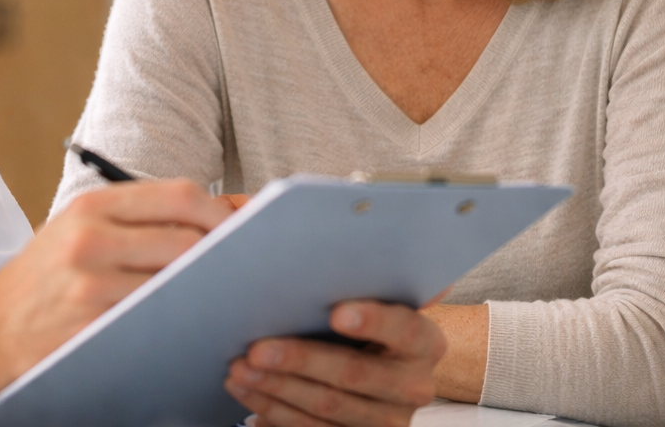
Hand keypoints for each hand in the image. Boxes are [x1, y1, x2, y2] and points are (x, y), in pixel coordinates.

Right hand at [0, 179, 228, 415]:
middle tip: (243, 273)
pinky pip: (156, 320)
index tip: (243, 233)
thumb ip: (141, 221)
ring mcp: (89, 283)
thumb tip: (223, 212)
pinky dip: (180, 322)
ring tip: (220, 301)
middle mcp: (90, 237)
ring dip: (208, 293)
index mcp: (92, 205)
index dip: (222, 213)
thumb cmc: (42, 283)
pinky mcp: (90, 326)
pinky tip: (188, 327)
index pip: (180, 195)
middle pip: (188, 238)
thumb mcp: (79, 233)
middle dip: (225, 256)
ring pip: (178, 281)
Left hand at [224, 300, 445, 425]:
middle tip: (256, 348)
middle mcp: (413, 386)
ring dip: (276, 388)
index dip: (373, 321)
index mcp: (425, 342)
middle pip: (354, 374)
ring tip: (239, 369)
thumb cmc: (371, 319)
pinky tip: (247, 391)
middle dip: (300, 361)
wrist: (386, 367)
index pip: (405, 329)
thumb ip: (366, 283)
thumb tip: (330, 254)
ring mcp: (387, 419)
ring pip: (327, 407)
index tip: (337, 312)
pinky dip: (273, 410)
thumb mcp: (380, 300)